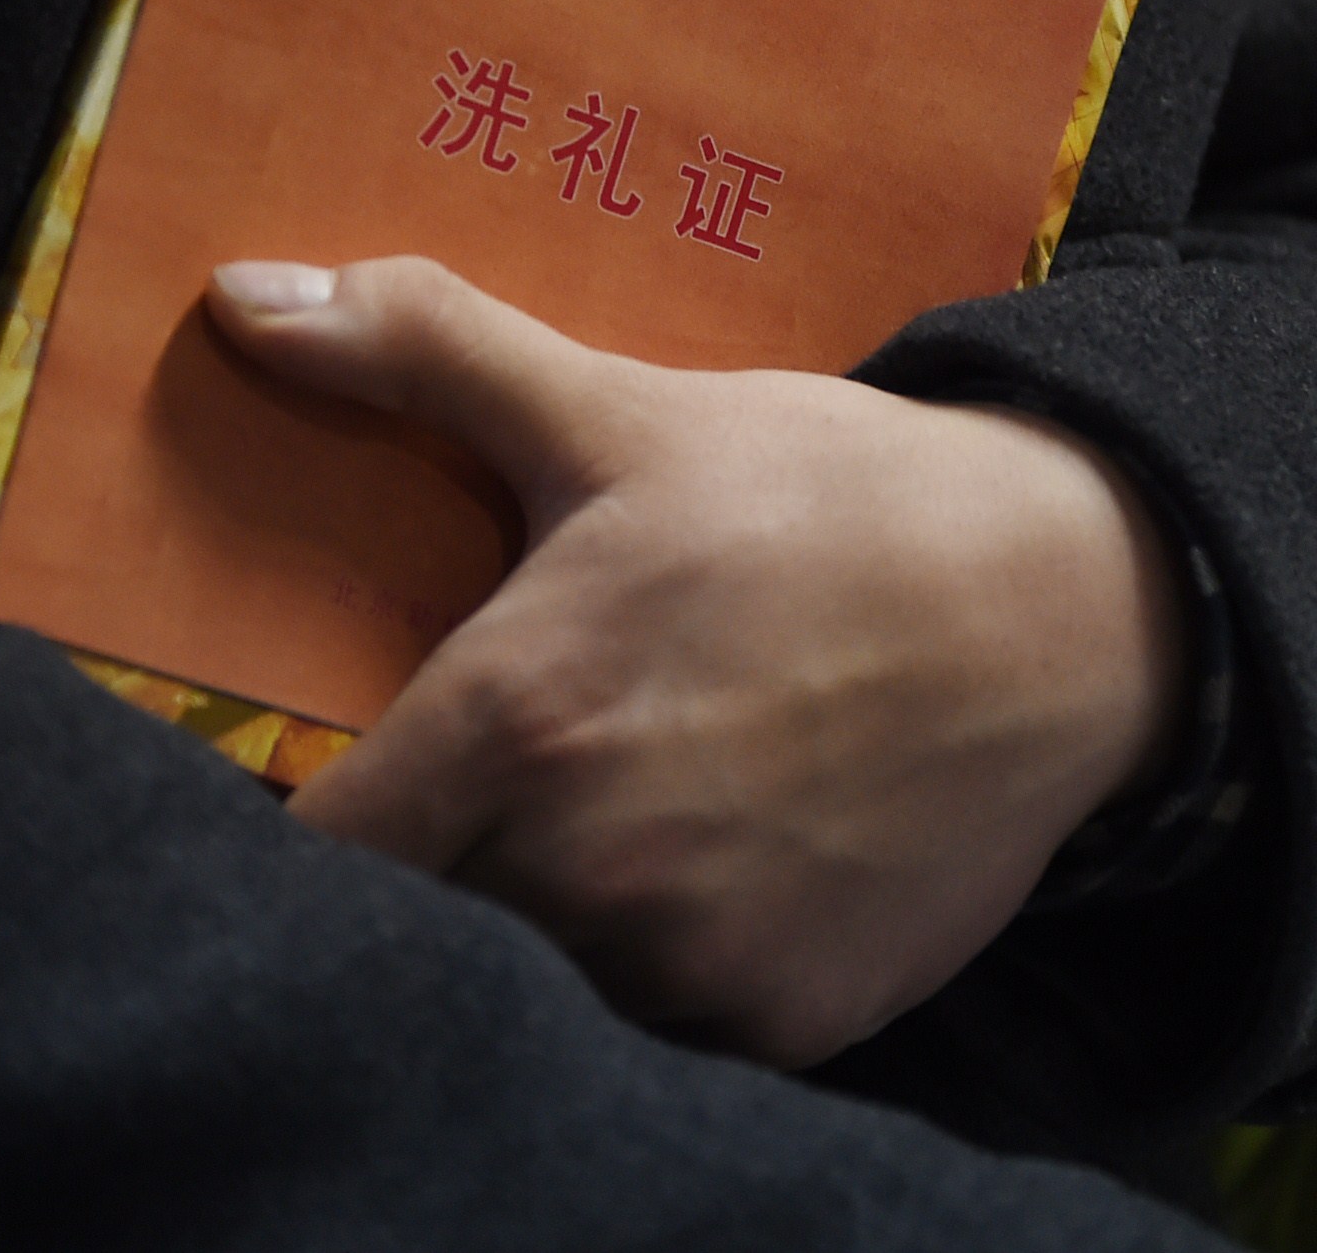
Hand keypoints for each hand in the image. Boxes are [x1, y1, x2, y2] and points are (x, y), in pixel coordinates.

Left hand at [203, 255, 1187, 1068]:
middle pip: (422, 920)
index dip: (299, 828)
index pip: (313, 853)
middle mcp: (588, 869)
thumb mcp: (618, 413)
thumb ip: (422, 351)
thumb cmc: (827, 501)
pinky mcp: (783, 1024)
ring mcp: (690, 964)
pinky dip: (667, 964)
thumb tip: (247, 292)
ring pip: (539, 977)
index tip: (333, 783)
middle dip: (436, 859)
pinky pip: (664, 1025)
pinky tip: (722, 860)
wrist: (1069, 605)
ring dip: (549, 914)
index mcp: (517, 722)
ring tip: (623, 806)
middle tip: (502, 775)